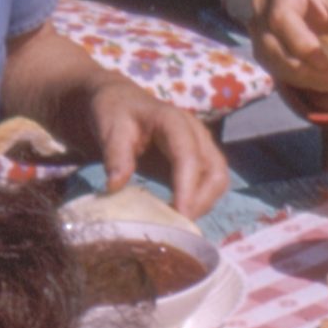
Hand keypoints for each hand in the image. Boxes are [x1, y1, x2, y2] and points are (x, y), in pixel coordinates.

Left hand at [81, 77, 228, 218]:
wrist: (118, 101)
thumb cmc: (113, 112)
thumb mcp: (109, 127)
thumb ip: (115, 154)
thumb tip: (116, 186)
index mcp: (173, 121)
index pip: (189, 155)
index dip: (188, 187)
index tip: (180, 214)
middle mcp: (195, 133)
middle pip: (215, 170)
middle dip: (202, 200)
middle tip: (178, 226)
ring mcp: (199, 146)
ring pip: (218, 180)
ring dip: (204, 204)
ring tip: (178, 224)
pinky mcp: (196, 161)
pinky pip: (209, 184)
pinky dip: (199, 203)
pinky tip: (177, 216)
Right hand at [250, 0, 327, 97]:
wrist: (325, 18)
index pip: (281, 18)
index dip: (304, 44)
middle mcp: (262, 8)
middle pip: (274, 46)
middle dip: (309, 67)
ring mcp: (257, 33)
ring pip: (276, 64)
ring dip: (310, 78)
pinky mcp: (262, 54)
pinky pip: (280, 74)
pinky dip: (306, 82)